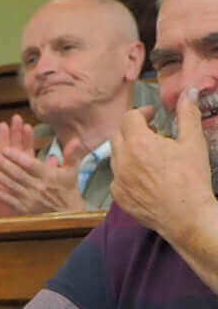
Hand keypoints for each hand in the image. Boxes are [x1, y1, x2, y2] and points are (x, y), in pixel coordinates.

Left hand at [0, 114, 85, 214]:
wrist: (68, 215)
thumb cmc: (68, 190)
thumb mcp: (72, 171)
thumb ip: (73, 155)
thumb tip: (77, 139)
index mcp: (49, 176)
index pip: (31, 165)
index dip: (18, 158)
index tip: (6, 149)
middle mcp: (38, 187)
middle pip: (17, 174)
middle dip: (2, 164)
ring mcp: (29, 199)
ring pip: (10, 185)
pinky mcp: (23, 209)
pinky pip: (8, 199)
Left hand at [112, 88, 217, 247]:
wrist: (185, 216)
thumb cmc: (191, 178)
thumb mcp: (193, 142)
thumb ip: (188, 115)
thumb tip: (189, 92)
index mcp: (138, 143)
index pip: (129, 117)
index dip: (142, 112)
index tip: (153, 115)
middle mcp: (122, 160)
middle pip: (118, 135)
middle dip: (133, 130)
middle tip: (152, 133)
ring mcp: (117, 180)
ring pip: (116, 156)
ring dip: (129, 150)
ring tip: (151, 155)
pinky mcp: (118, 196)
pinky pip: (117, 177)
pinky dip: (127, 171)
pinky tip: (146, 175)